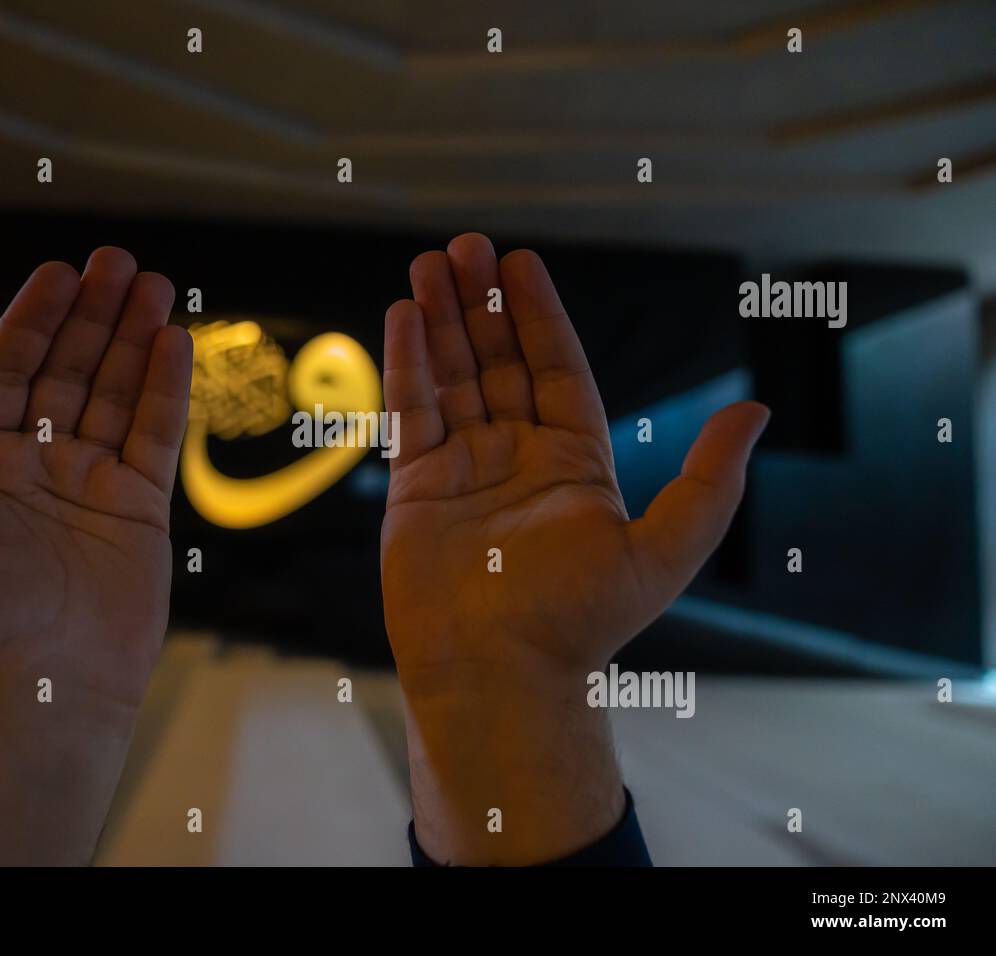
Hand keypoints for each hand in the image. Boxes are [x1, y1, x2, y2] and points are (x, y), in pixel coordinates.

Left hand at [0, 247, 192, 863]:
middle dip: (92, 314)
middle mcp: (36, 469)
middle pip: (68, 371)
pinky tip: (172, 340)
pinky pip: (155, 437)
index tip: (57, 273)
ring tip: (152, 281)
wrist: (31, 697)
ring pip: (116, 394)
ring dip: (133, 336)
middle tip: (116, 260)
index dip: (32, 319)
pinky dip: (165, 388)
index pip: (7, 372)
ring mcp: (92, 488)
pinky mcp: (139, 513)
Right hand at [381, 233, 767, 863]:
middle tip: (467, 248)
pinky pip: (410, 413)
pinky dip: (406, 363)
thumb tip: (755, 411)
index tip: (522, 263)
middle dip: (484, 305)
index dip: (540, 316)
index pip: (556, 370)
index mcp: (574, 466)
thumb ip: (708, 480)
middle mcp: (518, 459)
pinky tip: (402, 315)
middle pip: (499, 362)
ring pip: (451, 377)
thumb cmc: (578, 625)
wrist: (498, 678)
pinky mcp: (416, 489)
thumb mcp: (664, 551)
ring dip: (441, 321)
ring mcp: (464, 471)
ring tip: (430, 265)